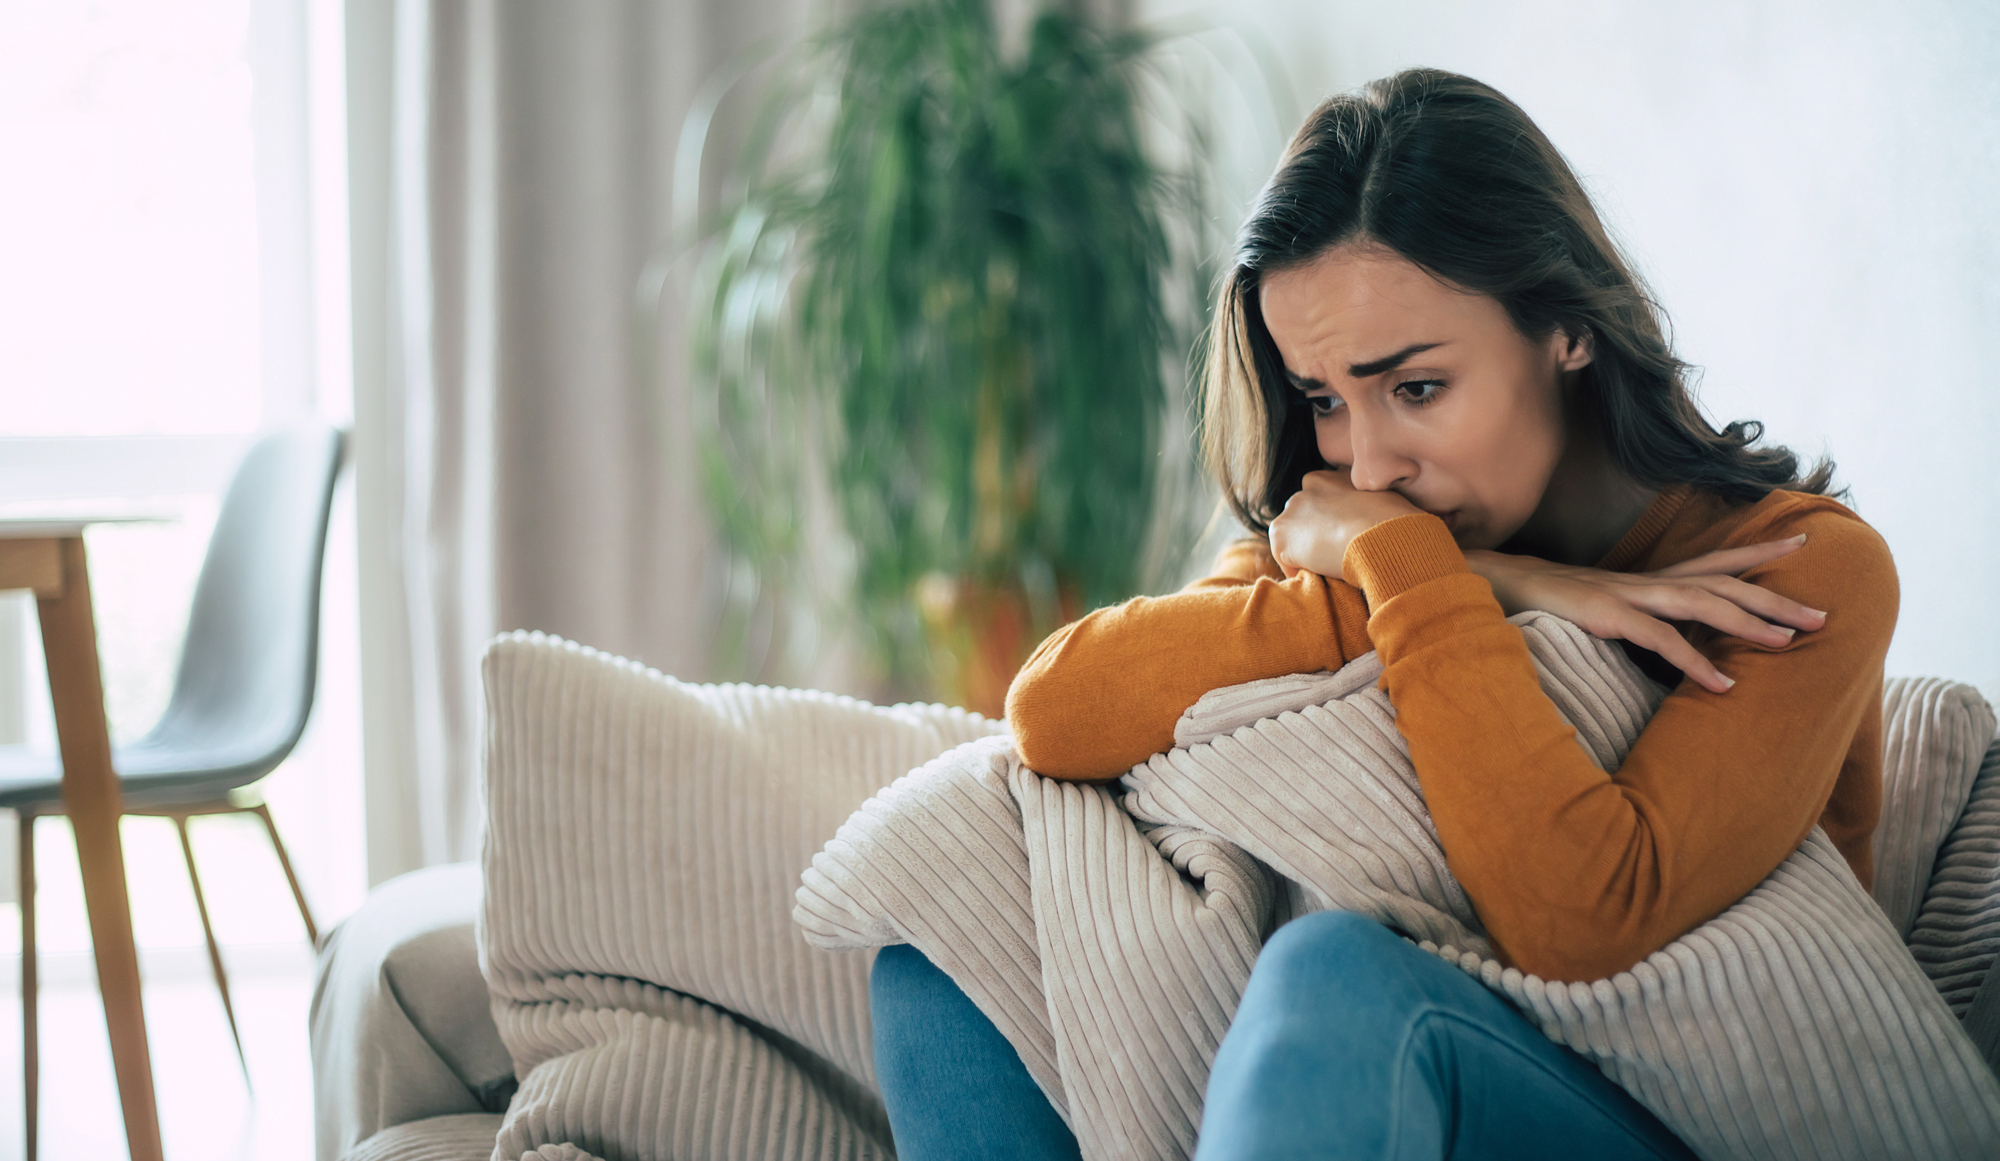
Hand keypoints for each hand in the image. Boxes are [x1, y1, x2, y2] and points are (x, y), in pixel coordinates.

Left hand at [1269, 468, 1423, 581]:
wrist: (1382, 537)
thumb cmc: (1396, 523)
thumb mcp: (1387, 503)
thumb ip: (1371, 504)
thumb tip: (1384, 518)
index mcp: (1334, 477)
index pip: (1323, 500)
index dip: (1331, 523)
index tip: (1343, 539)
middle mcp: (1309, 487)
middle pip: (1304, 518)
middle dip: (1315, 535)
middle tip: (1333, 557)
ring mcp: (1292, 509)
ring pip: (1293, 537)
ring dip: (1307, 553)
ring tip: (1328, 570)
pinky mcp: (1281, 533)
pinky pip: (1285, 559)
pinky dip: (1298, 571)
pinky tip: (1319, 578)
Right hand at [1465, 536, 1827, 693]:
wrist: (1483, 582)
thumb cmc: (1536, 601)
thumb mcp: (1590, 608)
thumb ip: (1624, 618)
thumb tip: (1653, 638)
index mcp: (1642, 579)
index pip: (1712, 560)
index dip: (1758, 552)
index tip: (1803, 540)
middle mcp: (1642, 581)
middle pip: (1723, 583)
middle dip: (1775, 596)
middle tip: (1822, 615)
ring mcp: (1625, 595)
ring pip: (1702, 603)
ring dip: (1749, 623)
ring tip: (1789, 642)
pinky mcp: (1604, 614)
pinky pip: (1659, 640)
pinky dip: (1694, 662)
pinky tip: (1723, 685)